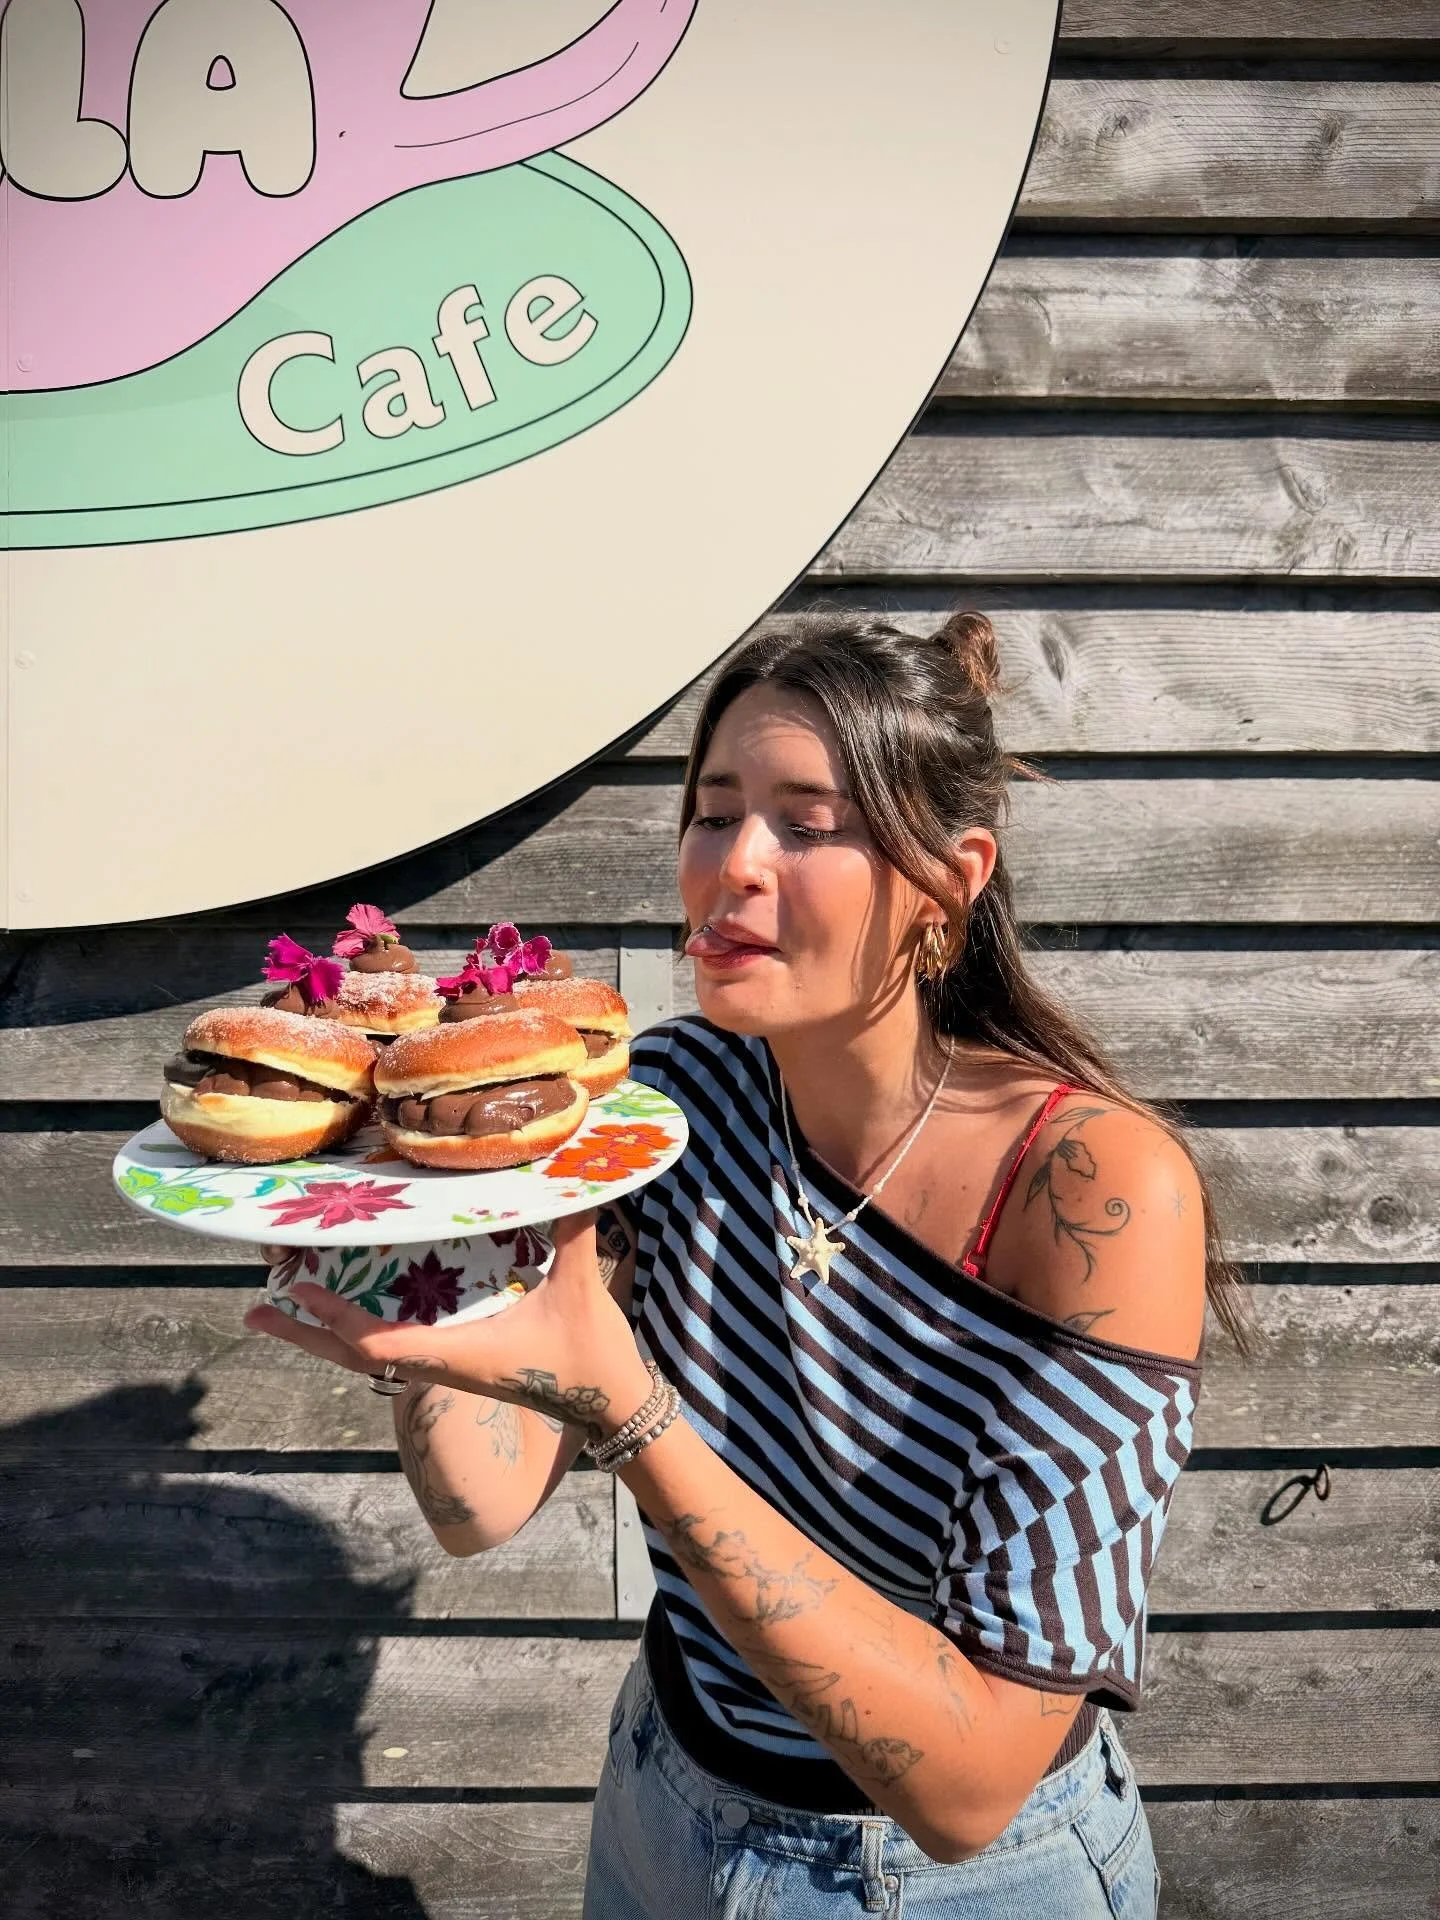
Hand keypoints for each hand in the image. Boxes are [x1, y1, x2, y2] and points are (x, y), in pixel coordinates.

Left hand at [243, 1211, 652, 1439]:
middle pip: (354, 1356)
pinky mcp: (452, 1366)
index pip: (381, 1344)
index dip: (338, 1318)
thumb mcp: (580, 1289)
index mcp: (457, 1355)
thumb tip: (568, 1179)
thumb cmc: (590, 1355)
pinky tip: (345, 1313)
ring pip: (366, 1357)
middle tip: (254, 1309)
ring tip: (277, 1309)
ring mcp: (443, 1369)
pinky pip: (389, 1351)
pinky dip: (354, 1331)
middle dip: (303, 1332)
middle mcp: (439, 1366)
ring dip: (320, 1334)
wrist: (606, 1403)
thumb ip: (572, 1233)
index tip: (300, 1290)